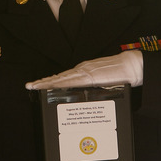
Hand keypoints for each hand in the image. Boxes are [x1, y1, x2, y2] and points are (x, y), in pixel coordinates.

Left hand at [25, 50, 142, 89]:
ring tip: (35, 86)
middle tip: (30, 86)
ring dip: (47, 82)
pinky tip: (52, 85)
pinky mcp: (90, 75)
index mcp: (83, 71)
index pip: (63, 77)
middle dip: (43, 82)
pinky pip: (72, 80)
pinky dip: (61, 83)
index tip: (38, 84)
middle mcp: (81, 69)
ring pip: (62, 78)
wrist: (131, 66)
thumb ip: (91, 85)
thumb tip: (83, 94)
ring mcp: (84, 71)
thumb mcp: (102, 81)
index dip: (49, 81)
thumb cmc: (119, 74)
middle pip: (58, 78)